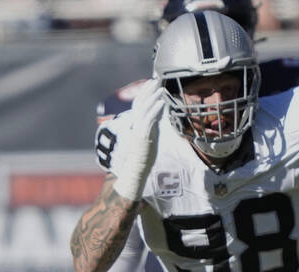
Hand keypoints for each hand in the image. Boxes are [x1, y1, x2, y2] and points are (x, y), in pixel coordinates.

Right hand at [113, 79, 164, 200]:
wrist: (137, 166)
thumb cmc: (145, 152)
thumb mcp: (150, 132)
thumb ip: (153, 120)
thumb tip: (160, 110)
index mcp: (137, 121)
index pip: (139, 102)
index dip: (145, 91)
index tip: (153, 81)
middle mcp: (136, 122)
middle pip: (140, 101)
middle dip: (148, 89)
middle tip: (156, 79)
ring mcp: (139, 128)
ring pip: (144, 108)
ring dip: (152, 96)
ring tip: (160, 87)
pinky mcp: (143, 134)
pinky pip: (150, 119)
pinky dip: (155, 109)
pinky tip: (162, 102)